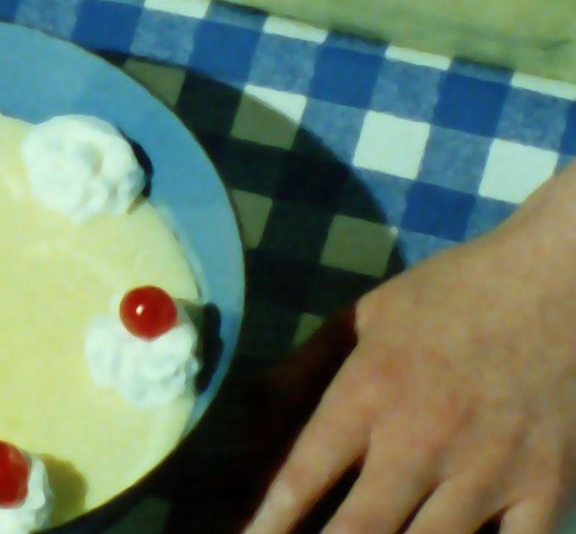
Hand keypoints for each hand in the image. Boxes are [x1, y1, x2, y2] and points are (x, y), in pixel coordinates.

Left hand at [246, 166, 575, 533]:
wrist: (561, 280)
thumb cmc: (451, 296)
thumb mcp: (362, 319)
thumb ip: (300, 373)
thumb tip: (245, 425)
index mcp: (370, 393)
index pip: (303, 476)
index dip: (267, 522)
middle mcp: (423, 440)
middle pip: (362, 530)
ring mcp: (490, 471)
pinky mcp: (549, 489)